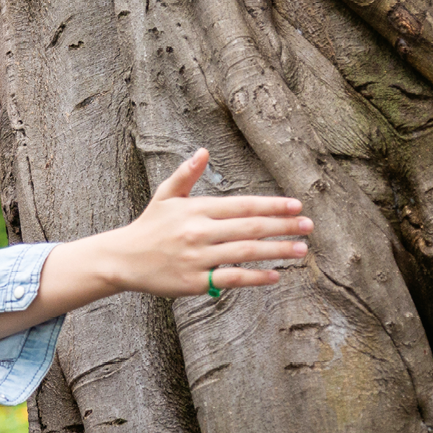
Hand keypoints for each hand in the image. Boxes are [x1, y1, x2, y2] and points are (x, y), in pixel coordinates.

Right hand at [90, 148, 310, 296]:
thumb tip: (203, 152)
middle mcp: (200, 231)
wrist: (123, 259)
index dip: (271, 205)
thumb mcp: (165, 196)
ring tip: (301, 249)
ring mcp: (198, 257)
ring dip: (277, 250)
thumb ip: (186, 174)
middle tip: (309, 225)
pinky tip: (276, 275)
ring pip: (246, 252)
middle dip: (283, 226)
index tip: (296, 205)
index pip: (243, 205)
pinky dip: (255, 277)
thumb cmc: (149, 226)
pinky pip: (232, 278)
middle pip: (250, 227)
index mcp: (197, 209)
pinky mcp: (195, 280)